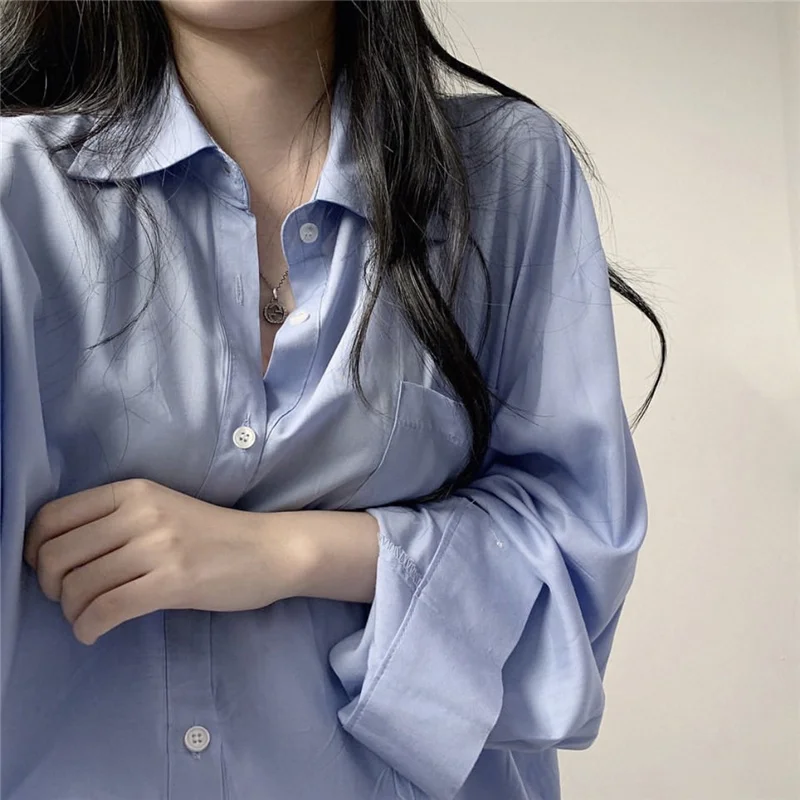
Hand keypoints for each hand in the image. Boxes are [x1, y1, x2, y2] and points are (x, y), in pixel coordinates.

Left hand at [24, 479, 307, 645]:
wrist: (269, 550)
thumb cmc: (213, 534)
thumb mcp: (161, 509)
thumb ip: (115, 521)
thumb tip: (57, 555)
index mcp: (133, 490)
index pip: (51, 517)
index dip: (34, 551)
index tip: (49, 571)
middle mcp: (140, 512)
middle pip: (56, 555)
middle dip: (51, 588)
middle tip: (72, 599)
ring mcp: (158, 546)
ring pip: (78, 586)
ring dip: (72, 612)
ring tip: (89, 618)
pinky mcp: (173, 581)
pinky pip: (106, 610)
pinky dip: (89, 628)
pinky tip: (96, 632)